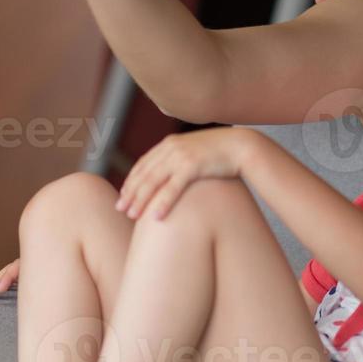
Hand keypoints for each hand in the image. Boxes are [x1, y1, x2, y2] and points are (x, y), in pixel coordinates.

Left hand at [115, 127, 259, 219]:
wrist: (241, 146)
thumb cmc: (218, 153)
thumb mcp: (193, 152)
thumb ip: (177, 159)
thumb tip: (166, 176)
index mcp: (168, 144)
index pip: (142, 165)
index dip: (131, 181)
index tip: (123, 196)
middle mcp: (171, 148)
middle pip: (144, 174)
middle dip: (130, 193)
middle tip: (120, 209)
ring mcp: (182, 156)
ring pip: (154, 181)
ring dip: (141, 200)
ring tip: (132, 216)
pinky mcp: (193, 166)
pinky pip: (173, 188)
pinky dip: (163, 202)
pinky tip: (156, 216)